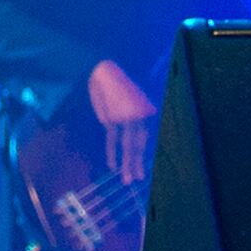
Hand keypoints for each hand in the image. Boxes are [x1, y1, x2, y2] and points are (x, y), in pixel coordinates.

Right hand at [86, 57, 155, 183]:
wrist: (104, 71)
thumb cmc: (118, 83)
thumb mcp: (132, 99)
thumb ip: (135, 115)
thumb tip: (136, 130)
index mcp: (146, 112)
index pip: (145, 137)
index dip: (143, 152)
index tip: (142, 165)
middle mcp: (140, 116)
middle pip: (139, 144)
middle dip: (138, 163)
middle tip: (138, 179)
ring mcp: (127, 119)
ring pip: (128, 146)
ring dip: (127, 164)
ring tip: (127, 179)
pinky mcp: (113, 120)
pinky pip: (113, 140)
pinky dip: (113, 154)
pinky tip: (113, 166)